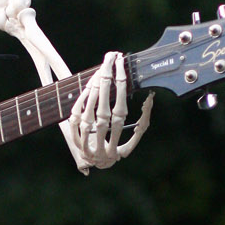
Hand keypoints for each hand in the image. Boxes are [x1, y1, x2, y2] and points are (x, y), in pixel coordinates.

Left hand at [67, 51, 152, 170]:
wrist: (97, 165)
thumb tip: (149, 99)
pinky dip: (80, 102)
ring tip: (100, 71)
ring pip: (88, 112)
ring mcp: (87, 140)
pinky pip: (75, 118)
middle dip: (107, 80)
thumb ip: (143, 122)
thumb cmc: (118, 149)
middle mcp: (101, 139)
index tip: (121, 64)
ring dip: (94, 89)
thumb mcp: (134, 140)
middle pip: (104, 107)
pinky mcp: (75, 139)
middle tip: (109, 60)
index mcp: (118, 139)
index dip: (121, 84)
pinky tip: (88, 87)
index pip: (120, 107)